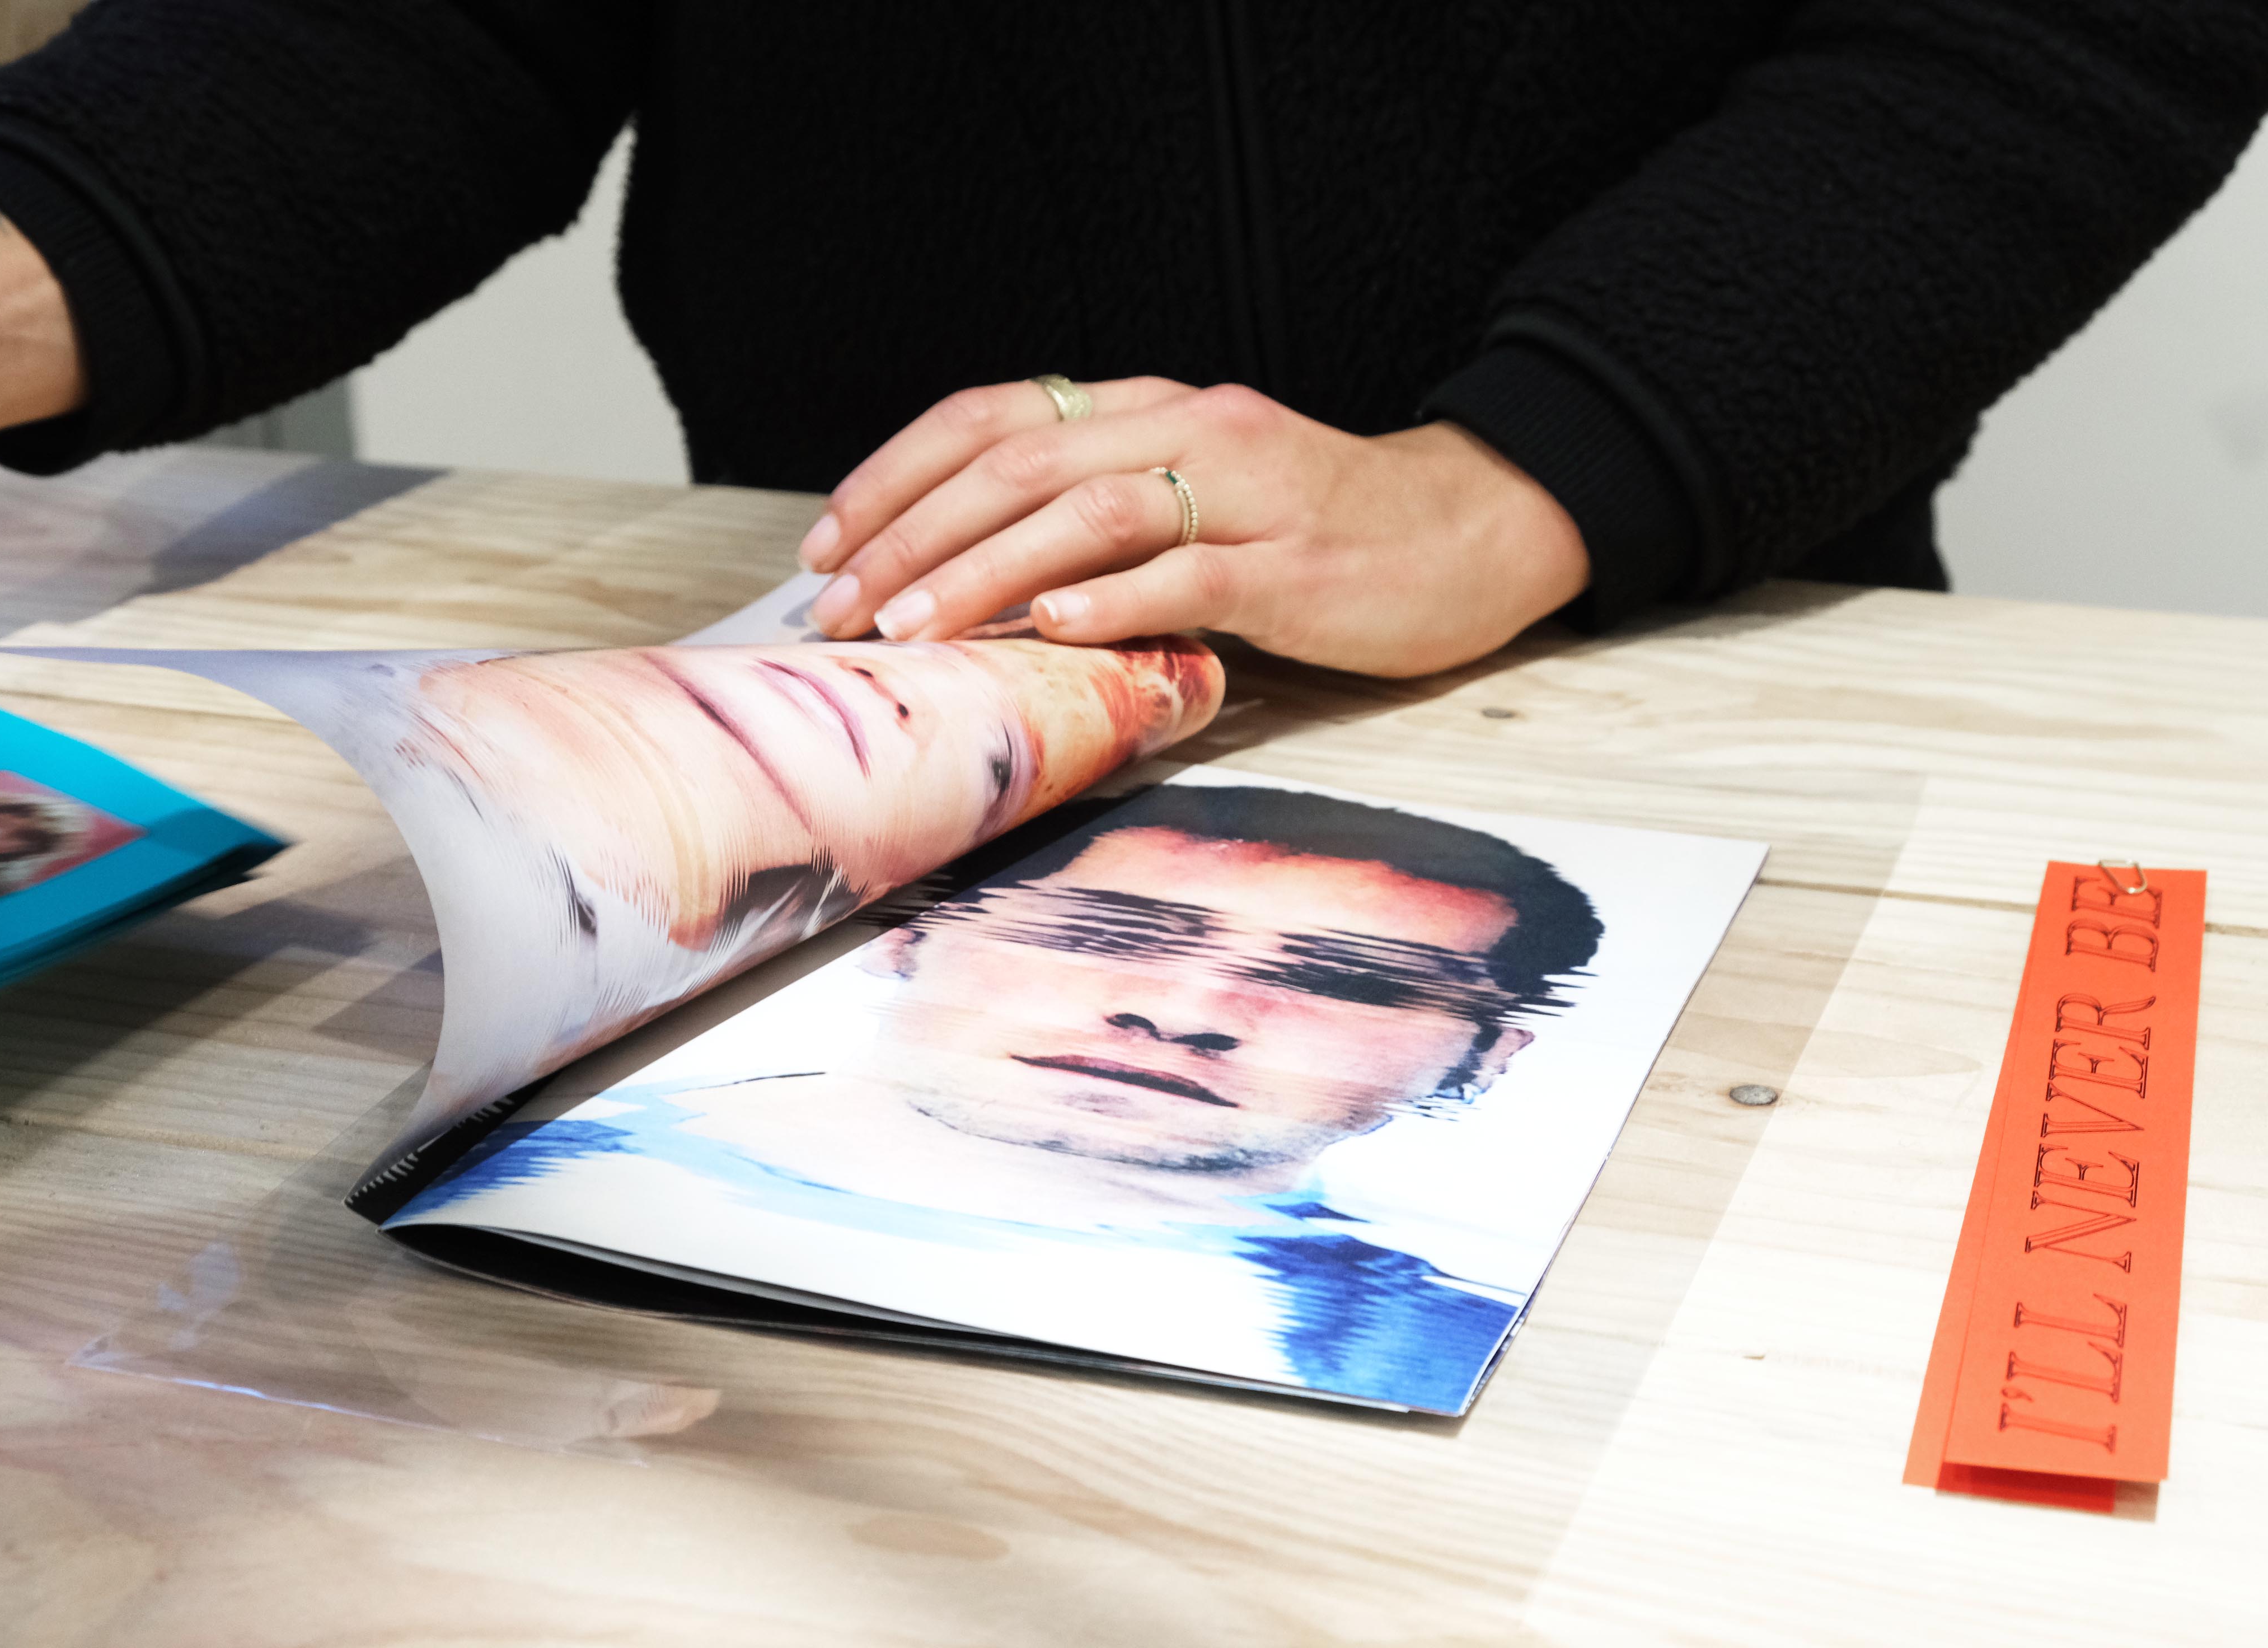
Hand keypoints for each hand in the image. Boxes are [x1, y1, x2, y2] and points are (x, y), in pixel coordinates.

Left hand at [796, 377, 1588, 677]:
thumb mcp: (1194, 492)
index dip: (898, 474)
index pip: (993, 416)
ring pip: (1089, 514)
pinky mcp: (1294, 567)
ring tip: (914, 627)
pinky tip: (1051, 630)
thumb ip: (1095, 510)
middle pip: (1020, 463)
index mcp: (1150, 408)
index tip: (827, 544)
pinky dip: (1113, 601)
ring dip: (987, 571)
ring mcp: (1244, 496)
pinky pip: (1190, 576)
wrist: (1469, 531)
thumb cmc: (1315, 528)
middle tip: (841, 606)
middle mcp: (1187, 431)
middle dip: (914, 535)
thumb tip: (964, 574)